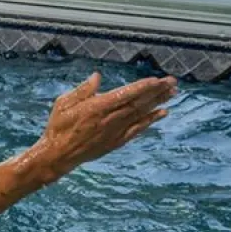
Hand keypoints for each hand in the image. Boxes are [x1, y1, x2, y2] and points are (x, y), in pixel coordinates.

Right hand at [31, 73, 176, 178]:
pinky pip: (137, 130)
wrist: (58, 155)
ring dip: (157, 103)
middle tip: (172, 82)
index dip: (142, 87)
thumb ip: (82, 90)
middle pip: (138, 103)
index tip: (157, 80)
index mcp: (96, 108)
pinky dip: (150, 121)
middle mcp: (109, 120)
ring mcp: (114, 132)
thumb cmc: (58, 127)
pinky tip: (162, 113)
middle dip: (156, 92)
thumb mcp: (63, 103)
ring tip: (172, 93)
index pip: (124, 95)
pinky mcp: (116, 141)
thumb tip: (97, 76)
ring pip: (140, 115)